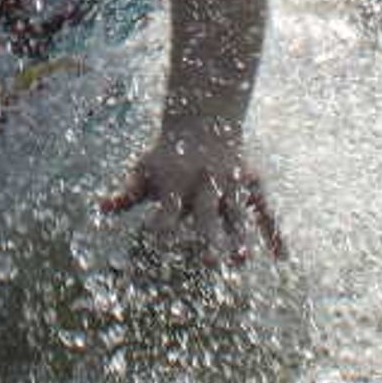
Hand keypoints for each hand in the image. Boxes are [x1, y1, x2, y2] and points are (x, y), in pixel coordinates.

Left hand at [101, 136, 286, 261]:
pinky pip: (266, 211)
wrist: (204, 121)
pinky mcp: (252, 185)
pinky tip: (282, 257)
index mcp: (177, 185)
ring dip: (240, 237)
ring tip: (241, 260)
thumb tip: (100, 207)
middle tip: (209, 261)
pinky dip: (274, 233)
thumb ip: (127, 194)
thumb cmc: (167, 155)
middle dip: (208, 237)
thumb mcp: (144, 170)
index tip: (159, 239)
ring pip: (238, 215)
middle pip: (207, 216)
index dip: (162, 226)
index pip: (168, 212)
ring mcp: (232, 185)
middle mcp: (206, 186)